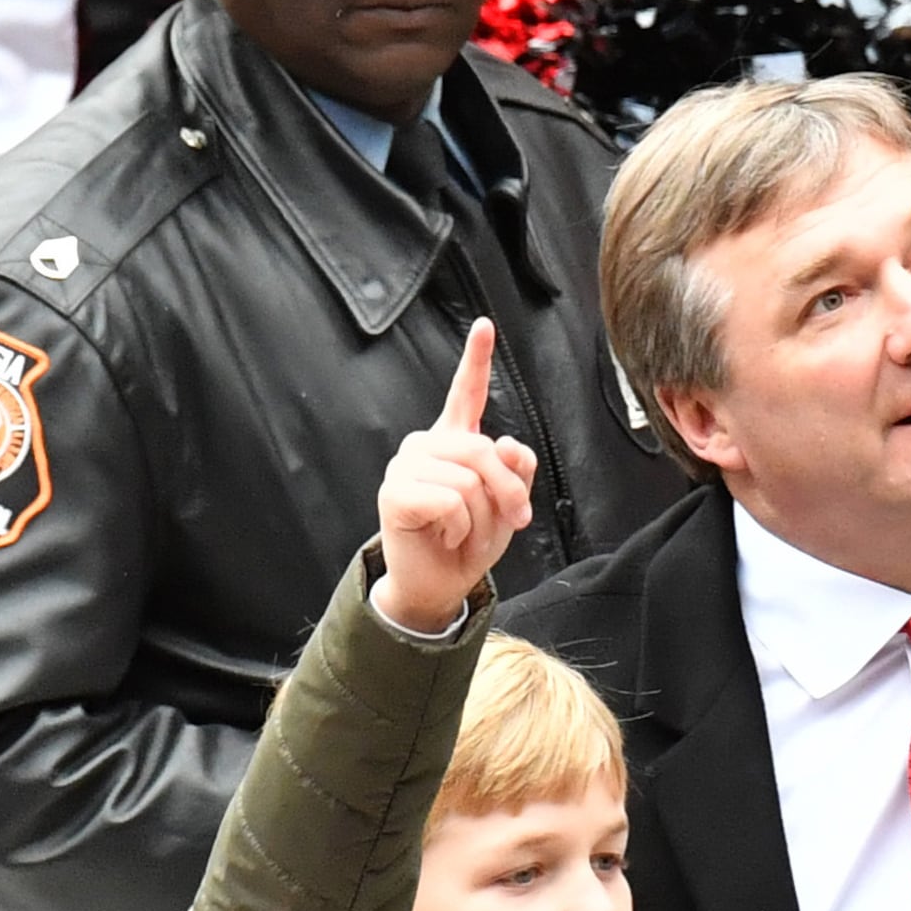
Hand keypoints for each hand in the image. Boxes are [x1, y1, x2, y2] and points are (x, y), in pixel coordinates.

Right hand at [371, 321, 539, 634]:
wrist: (438, 584)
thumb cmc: (469, 541)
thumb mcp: (506, 505)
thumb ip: (514, 471)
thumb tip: (508, 447)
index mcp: (453, 441)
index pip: (465, 394)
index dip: (475, 359)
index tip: (485, 326)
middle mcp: (426, 445)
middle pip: (484, 451)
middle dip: (509, 493)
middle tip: (516, 520)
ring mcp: (407, 466)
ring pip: (469, 481)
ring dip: (480, 518)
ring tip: (462, 532)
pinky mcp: (394, 492)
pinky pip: (449, 501)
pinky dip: (458, 528)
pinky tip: (443, 535)